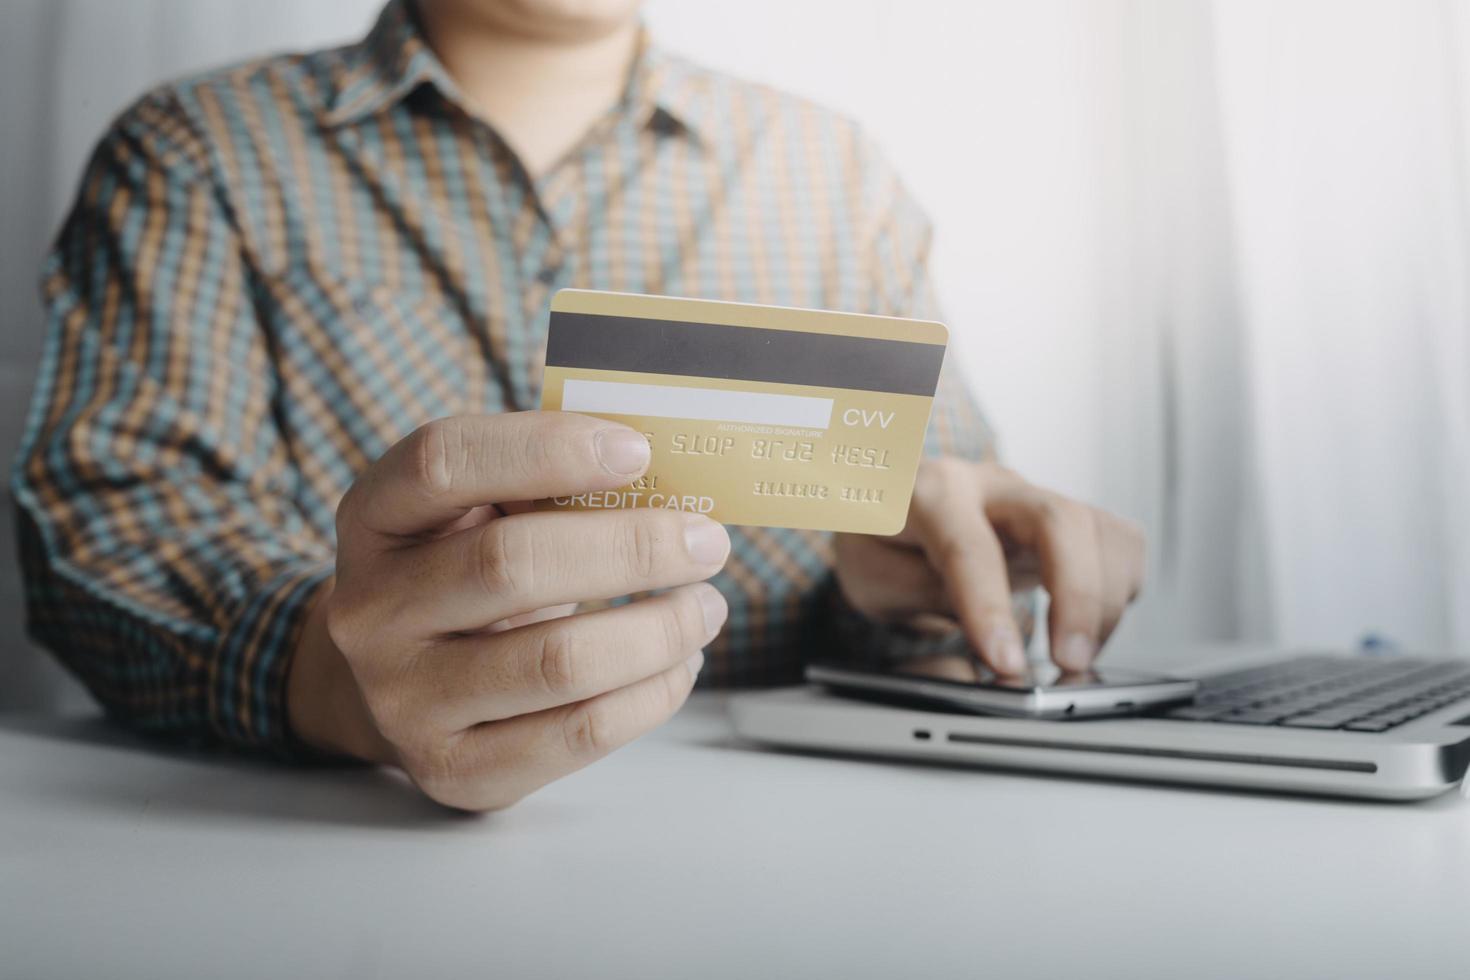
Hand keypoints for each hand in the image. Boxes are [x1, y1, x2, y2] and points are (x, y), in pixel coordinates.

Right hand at [287, 413, 730, 810]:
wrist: (403, 683)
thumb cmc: (469, 572)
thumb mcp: (481, 510)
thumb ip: (549, 481)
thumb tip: (667, 479)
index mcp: (374, 517)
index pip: (443, 461)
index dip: (545, 448)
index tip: (638, 451)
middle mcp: (372, 611)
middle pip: (511, 565)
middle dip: (633, 548)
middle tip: (706, 542)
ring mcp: (404, 700)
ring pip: (558, 662)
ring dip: (660, 630)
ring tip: (706, 606)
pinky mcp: (455, 770)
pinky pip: (579, 732)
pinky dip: (653, 694)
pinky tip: (680, 663)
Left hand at [832, 458, 1144, 675]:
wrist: (892, 500)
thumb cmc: (881, 537)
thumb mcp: (870, 574)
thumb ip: (922, 599)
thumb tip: (986, 646)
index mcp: (932, 493)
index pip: (970, 548)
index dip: (990, 609)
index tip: (1006, 664)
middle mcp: (992, 486)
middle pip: (1060, 521)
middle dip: (1076, 597)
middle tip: (1069, 662)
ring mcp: (1035, 496)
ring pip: (1100, 531)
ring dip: (1101, 603)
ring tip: (1075, 655)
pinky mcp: (1066, 515)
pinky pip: (1118, 542)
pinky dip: (1119, 588)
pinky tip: (1090, 623)